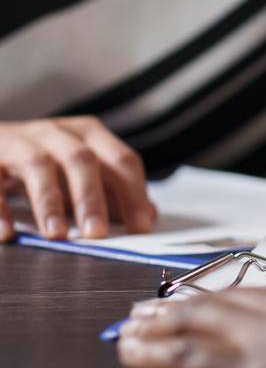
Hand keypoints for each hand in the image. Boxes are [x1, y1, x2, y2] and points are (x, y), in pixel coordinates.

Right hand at [0, 117, 154, 242]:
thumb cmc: (45, 162)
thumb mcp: (81, 174)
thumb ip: (114, 192)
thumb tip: (149, 216)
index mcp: (89, 135)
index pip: (121, 160)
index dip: (133, 193)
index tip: (141, 227)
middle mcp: (57, 133)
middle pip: (81, 159)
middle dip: (91, 197)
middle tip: (97, 233)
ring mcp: (21, 142)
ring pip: (38, 165)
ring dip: (49, 201)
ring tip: (56, 234)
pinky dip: (0, 208)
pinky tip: (8, 233)